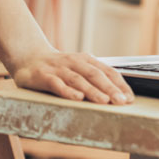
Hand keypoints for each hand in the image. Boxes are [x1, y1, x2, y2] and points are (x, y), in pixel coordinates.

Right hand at [10, 48, 133, 103]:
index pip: (106, 71)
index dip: (119, 84)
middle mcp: (73, 62)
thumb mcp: (78, 68)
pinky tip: (77, 98)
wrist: (28, 57)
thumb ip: (94, 78)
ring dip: (92, 90)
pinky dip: (67, 91)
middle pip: (94, 74)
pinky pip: (56, 84)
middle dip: (110, 88)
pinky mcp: (43, 76)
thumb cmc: (58, 67)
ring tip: (104, 101)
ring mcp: (58, 69)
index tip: (130, 98)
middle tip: (122, 101)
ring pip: (78, 79)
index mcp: (85, 60)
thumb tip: (119, 94)